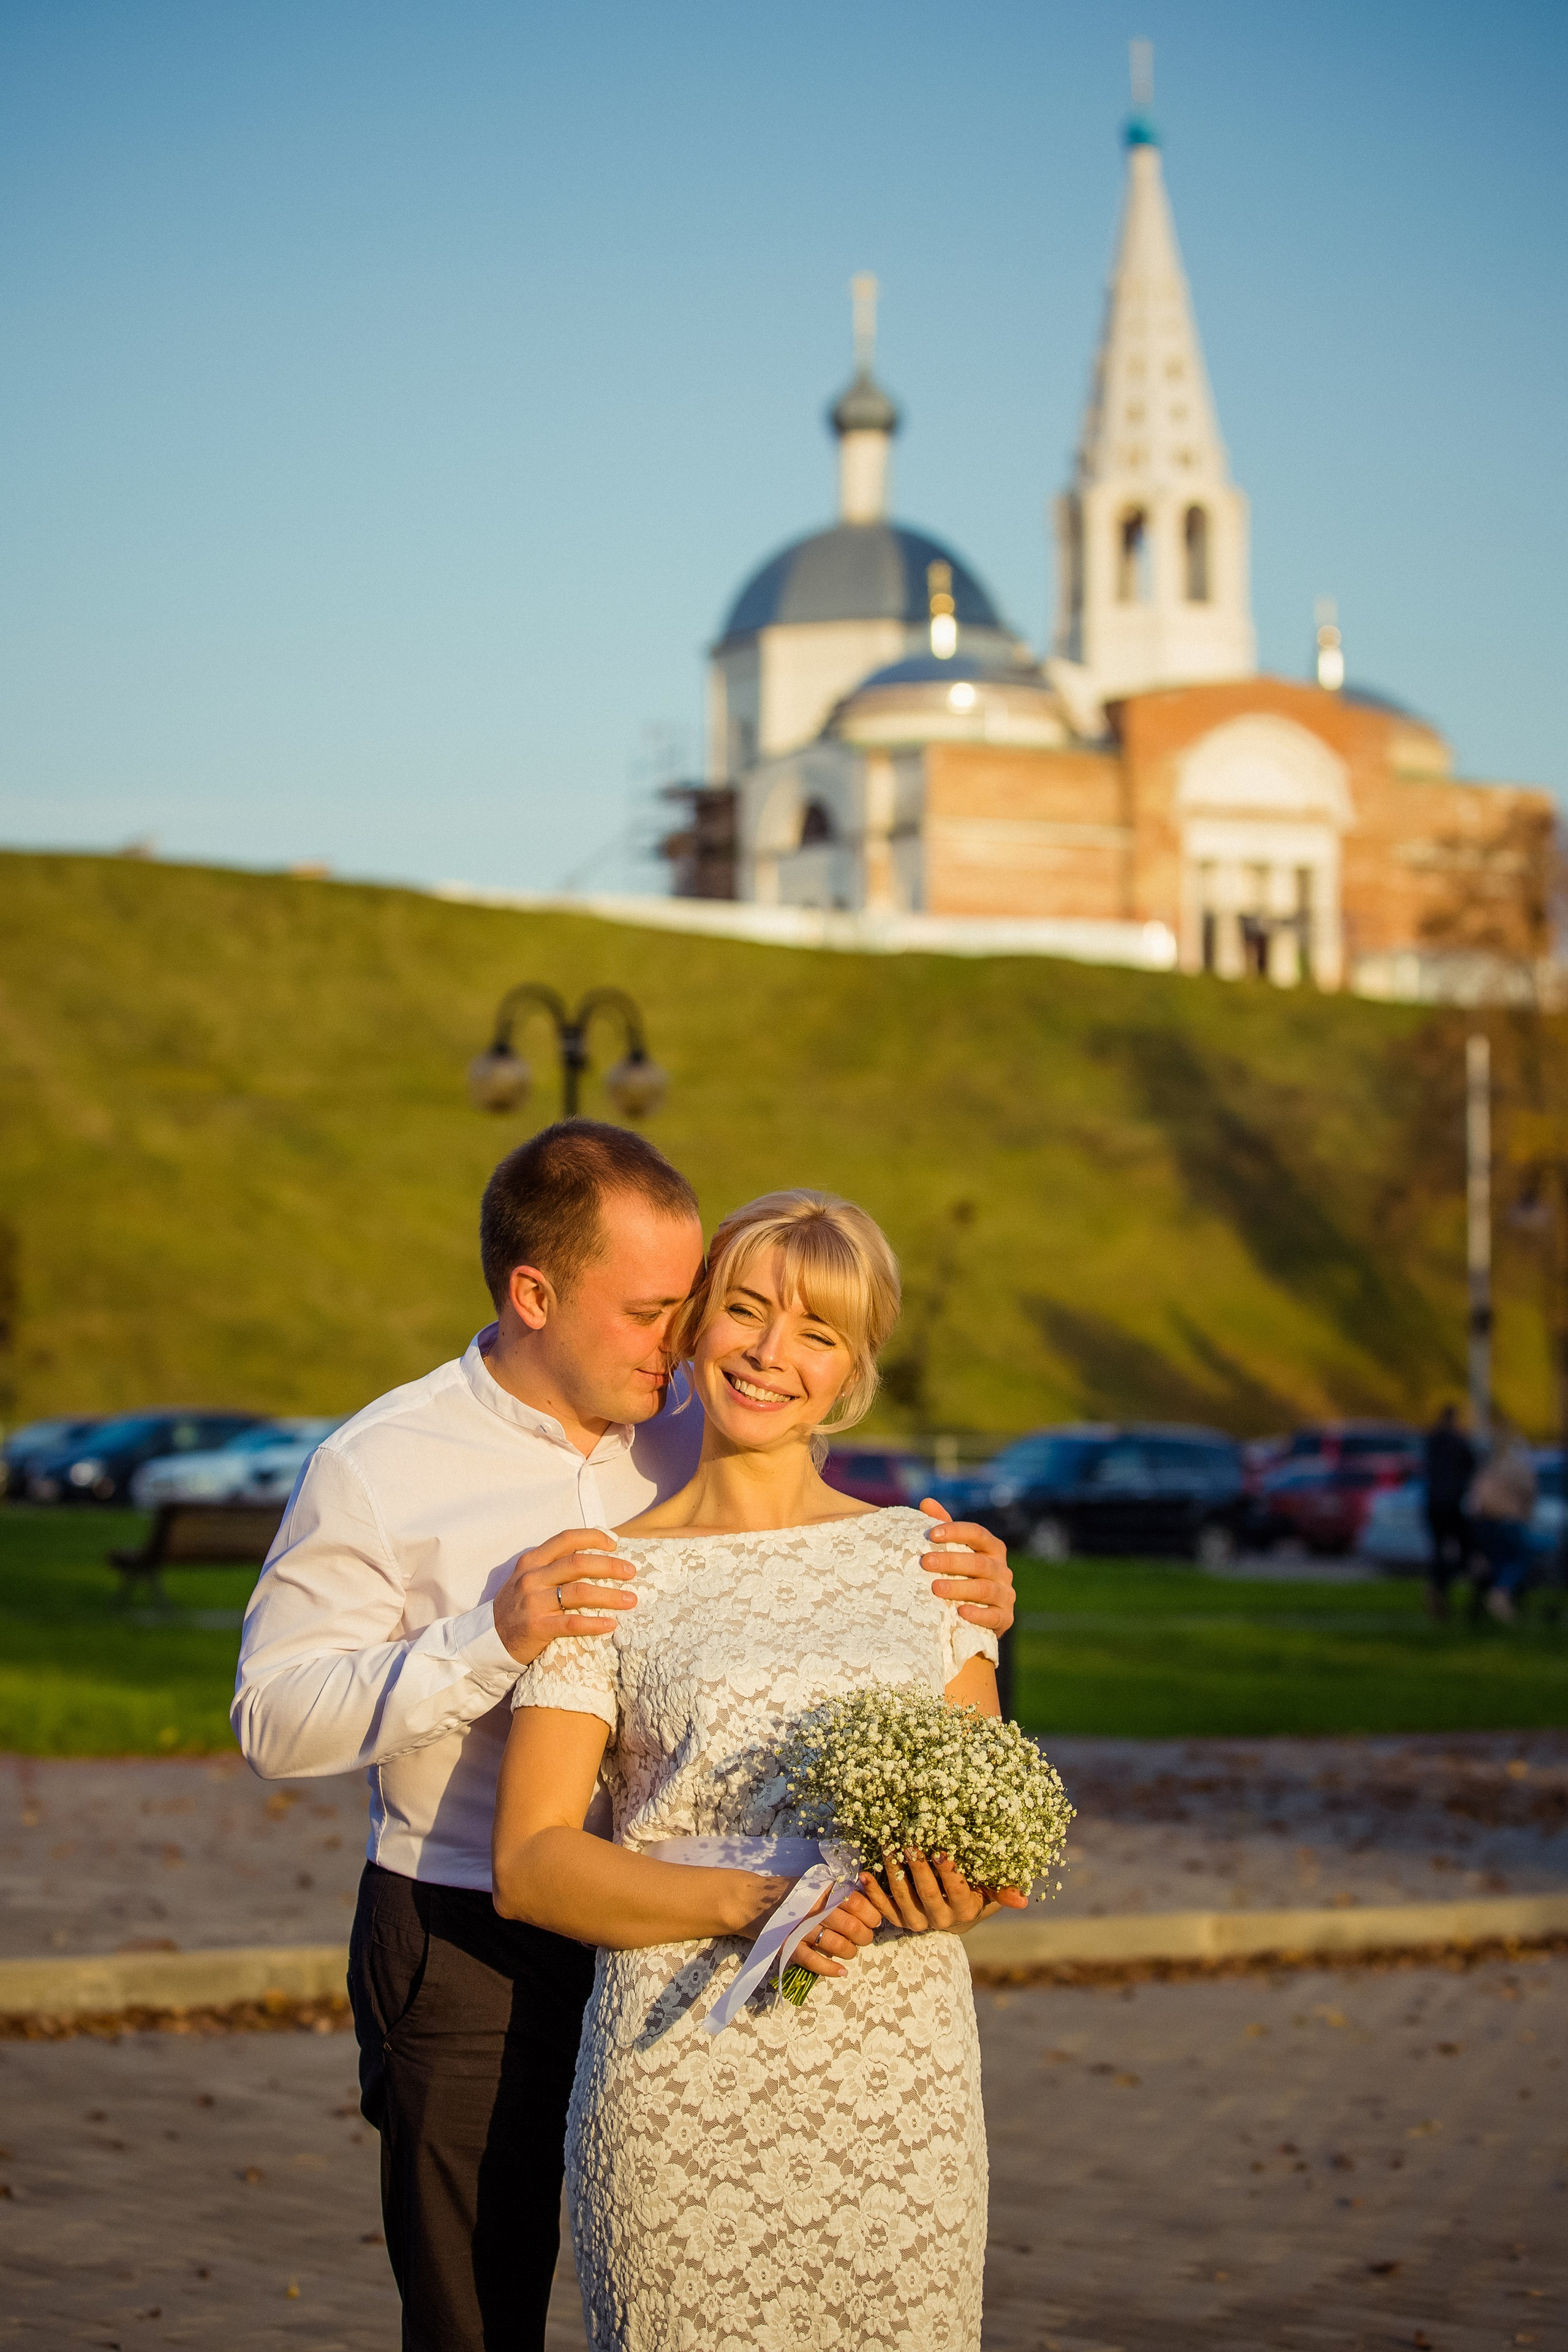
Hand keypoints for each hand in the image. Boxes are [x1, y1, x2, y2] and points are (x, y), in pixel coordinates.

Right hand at [492, 1529, 633, 1665]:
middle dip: (609, 1566)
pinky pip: (572, 1622)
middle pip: (578, 1564)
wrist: (489, 1639)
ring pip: (579, 1592)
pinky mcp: (536, 1627)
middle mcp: (532, 1578)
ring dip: (610, 1595)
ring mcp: (533, 1603)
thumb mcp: (528, 1578)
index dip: (593, 1537)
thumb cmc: (517, 1606)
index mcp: (532, 1561)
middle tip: (631, 1572)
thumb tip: (594, 1557)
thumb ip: (552, 1566)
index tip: (614, 1543)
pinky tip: (611, 1624)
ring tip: (630, 1600)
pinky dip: (594, 1623)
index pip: (566, 1539)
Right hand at [785, 1882, 884, 1980]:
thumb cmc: (794, 1892)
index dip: (871, 1915)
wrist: (756, 1900)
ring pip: (837, 1946)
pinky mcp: (789, 1947)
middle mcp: (814, 1909)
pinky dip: (831, 1970)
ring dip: (850, 1952)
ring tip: (849, 1950)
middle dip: (864, 1936)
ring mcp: (801, 1929)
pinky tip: (841, 1971)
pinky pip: (814, 1962)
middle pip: (851, 1927)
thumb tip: (872, 1903)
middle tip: (862, 1936)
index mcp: (823, 1890)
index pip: (857, 1903)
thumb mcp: (819, 1884)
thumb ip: (843, 1891)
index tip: (872, 1920)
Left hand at [858, 1849, 1028, 1935]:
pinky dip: (872, 1892)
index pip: (957, 1892)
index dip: (949, 1874)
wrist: (951, 1915)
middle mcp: (939, 1920)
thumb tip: (1024, 1900)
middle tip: (910, 1843)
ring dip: (893, 1873)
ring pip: (902, 1899)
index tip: (942, 1851)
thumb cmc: (974, 1891)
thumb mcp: (989, 1890)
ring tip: (886, 1847)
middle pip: (927, 1894)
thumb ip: (1002, 1891)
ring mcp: (916, 1922)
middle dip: (918, 1869)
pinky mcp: (896, 1920)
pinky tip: (863, 1873)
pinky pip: (882, 1908)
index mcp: (964, 1911)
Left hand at [919, 1499, 1014, 1632]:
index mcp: (992, 1548)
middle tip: (925, 1562)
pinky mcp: (1005, 1617)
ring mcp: (1006, 1594)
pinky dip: (978, 1614)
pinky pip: (993, 1615)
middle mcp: (1002, 1569)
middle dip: (950, 1561)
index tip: (931, 1534)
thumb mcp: (954, 1551)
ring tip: (935, 1588)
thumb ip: (943, 1527)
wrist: (976, 1616)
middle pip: (978, 1562)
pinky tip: (960, 1612)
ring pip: (984, 1588)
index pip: (977, 1533)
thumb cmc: (961, 1575)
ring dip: (959, 1587)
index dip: (955, 1531)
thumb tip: (927, 1502)